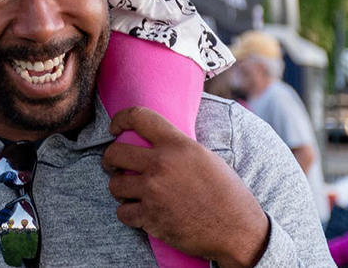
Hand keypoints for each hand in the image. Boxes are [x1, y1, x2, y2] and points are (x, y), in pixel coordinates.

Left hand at [103, 107, 269, 267]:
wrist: (237, 229)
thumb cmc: (226, 193)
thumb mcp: (204, 157)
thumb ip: (177, 147)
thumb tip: (154, 142)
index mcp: (178, 145)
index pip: (138, 117)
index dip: (119, 119)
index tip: (114, 129)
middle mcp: (162, 164)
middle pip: (115, 153)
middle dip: (110, 160)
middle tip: (114, 165)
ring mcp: (154, 191)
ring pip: (114, 185)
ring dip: (120, 189)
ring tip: (130, 192)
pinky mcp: (151, 218)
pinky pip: (122, 212)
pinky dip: (128, 214)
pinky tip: (139, 213)